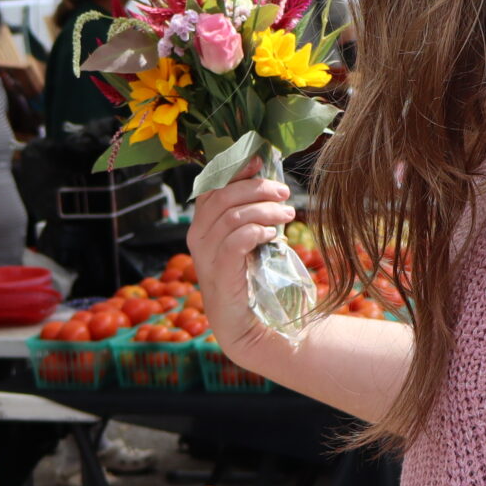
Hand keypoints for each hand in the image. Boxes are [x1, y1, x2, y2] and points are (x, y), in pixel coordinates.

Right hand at [186, 162, 294, 359]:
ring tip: (288, 215)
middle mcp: (197, 237)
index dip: (234, 169)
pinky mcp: (219, 273)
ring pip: (232, 215)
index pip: (211, 186)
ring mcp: (205, 256)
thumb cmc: (251, 279)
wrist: (249, 325)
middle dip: (256, 188)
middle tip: (284, 192)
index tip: (261, 161)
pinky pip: (236, 241)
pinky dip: (258, 231)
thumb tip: (270, 181)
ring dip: (264, 210)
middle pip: (222, 196)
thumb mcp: (250, 239)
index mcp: (201, 224)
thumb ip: (252, 213)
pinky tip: (274, 235)